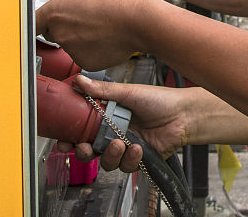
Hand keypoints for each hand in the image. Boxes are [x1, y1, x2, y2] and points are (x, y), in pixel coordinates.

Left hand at [36, 0, 146, 71]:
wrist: (138, 21)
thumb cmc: (117, 1)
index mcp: (55, 11)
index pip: (33, 20)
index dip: (37, 20)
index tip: (37, 22)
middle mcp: (59, 33)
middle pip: (53, 32)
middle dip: (65, 26)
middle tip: (84, 18)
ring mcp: (72, 50)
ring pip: (71, 43)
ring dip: (81, 37)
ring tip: (101, 25)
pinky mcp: (86, 62)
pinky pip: (85, 55)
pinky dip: (93, 49)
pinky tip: (106, 37)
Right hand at [56, 76, 195, 170]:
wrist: (183, 114)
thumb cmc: (159, 99)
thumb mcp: (127, 92)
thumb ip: (102, 90)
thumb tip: (79, 81)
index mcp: (107, 116)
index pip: (82, 130)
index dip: (71, 137)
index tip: (64, 140)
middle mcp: (114, 133)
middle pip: (89, 150)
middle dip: (83, 152)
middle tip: (85, 147)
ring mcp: (125, 147)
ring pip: (106, 161)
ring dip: (110, 155)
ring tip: (121, 143)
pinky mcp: (137, 159)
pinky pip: (125, 167)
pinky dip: (130, 159)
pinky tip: (138, 148)